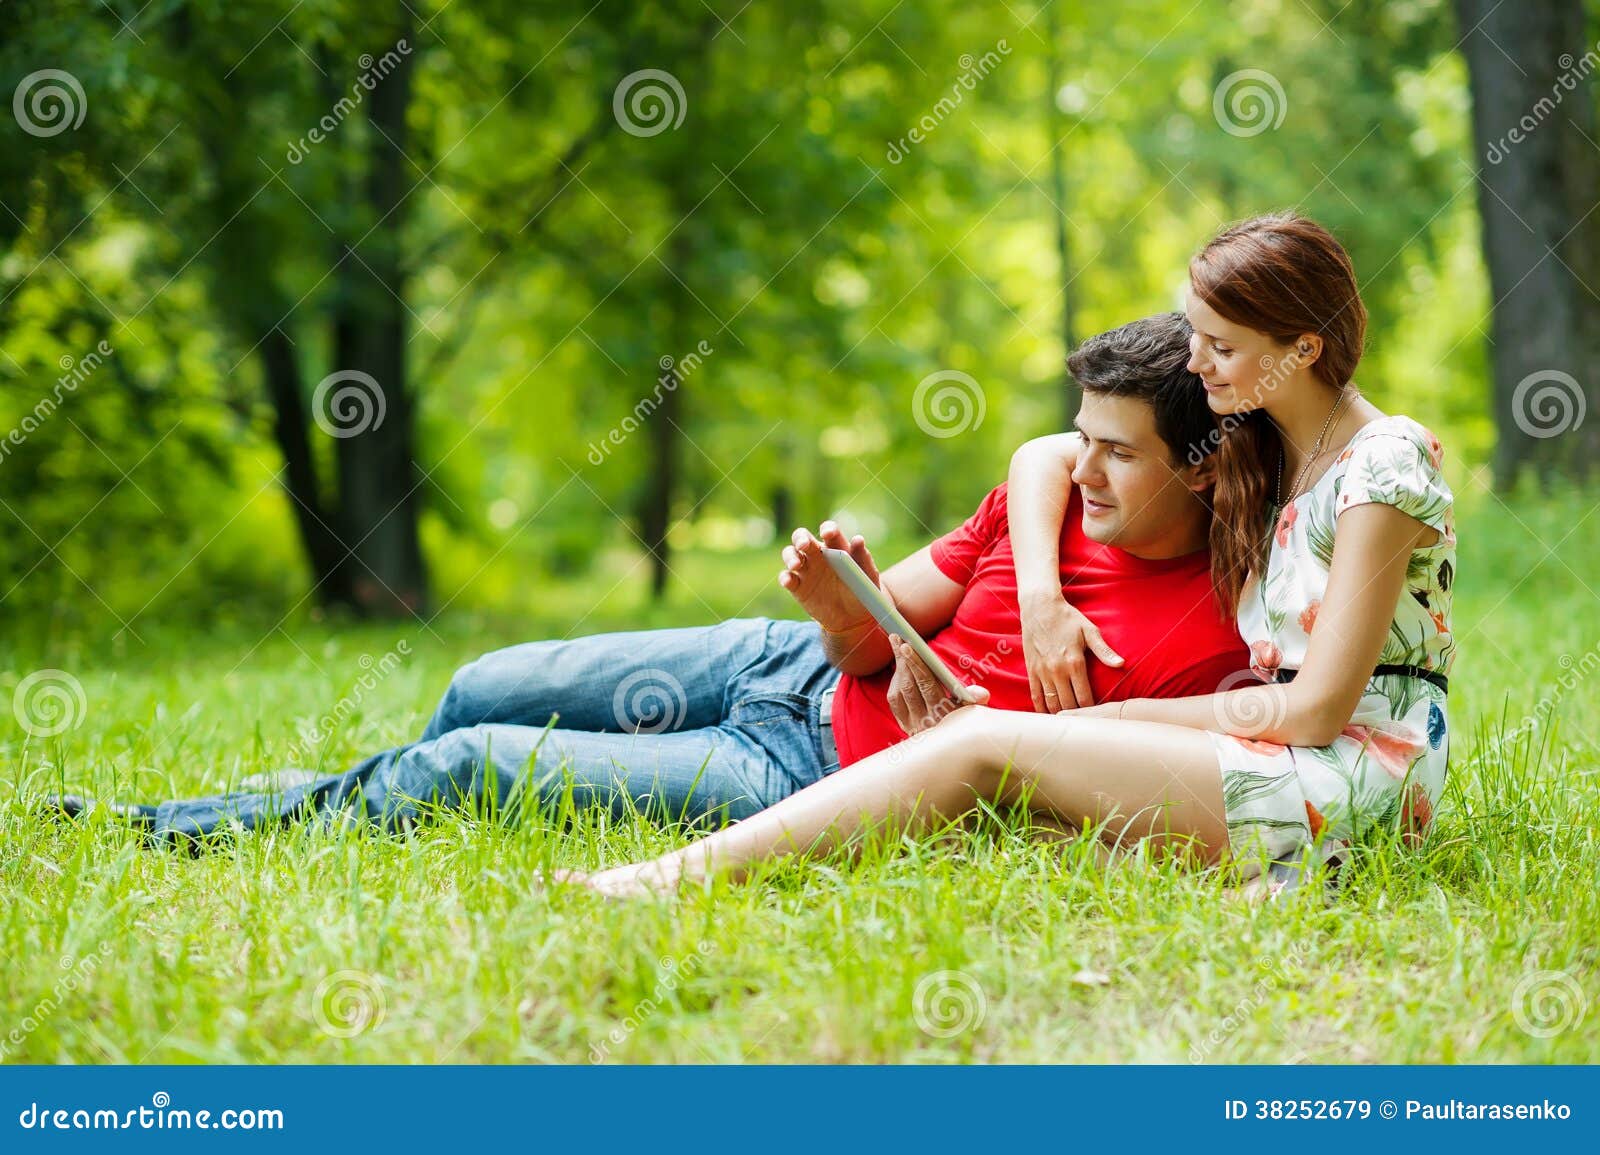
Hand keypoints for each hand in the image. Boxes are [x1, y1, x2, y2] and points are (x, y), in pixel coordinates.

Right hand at [778, 521, 881, 633]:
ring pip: (790, 554)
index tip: (828, 534)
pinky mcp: (797, 586)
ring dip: (790, 556)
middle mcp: (818, 555)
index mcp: (836, 547)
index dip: (827, 529)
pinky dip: (785, 578)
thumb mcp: (867, 576)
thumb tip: (857, 539)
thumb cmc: (861, 591)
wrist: (853, 618)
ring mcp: (806, 569)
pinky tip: (789, 581)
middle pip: (802, 537)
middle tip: (804, 545)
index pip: (829, 531)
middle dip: (800, 538)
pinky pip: (787, 578)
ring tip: (796, 565)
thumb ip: (863, 558)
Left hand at [886, 634, 989, 733]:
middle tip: (898, 637)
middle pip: (909, 686)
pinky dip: (896, 681)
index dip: (916, 665)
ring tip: (898, 644)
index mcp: (945, 715)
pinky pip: (895, 700)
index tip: (908, 646)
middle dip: (903, 660)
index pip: (928, 685)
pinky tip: (900, 666)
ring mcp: (913, 725)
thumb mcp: (974, 711)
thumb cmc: (967, 721)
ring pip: (899, 692)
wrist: (956, 747)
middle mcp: (926, 722)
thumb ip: (975, 699)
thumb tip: (982, 693)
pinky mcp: (905, 725)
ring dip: (898, 667)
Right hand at [1018, 592, 1122, 711]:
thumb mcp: (1089, 631)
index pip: (1085, 697)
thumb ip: (1104, 651)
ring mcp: (1043, 672)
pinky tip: (1047, 715)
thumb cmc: (1067, 618)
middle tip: (1085, 725)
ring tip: (1068, 723)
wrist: (1039, 608)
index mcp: (1075, 663)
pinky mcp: (1032, 670)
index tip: (1098, 716)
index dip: (1092, 711)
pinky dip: (1041, 708)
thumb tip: (1121, 664)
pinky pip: (1035, 695)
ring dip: (1059, 715)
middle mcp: (1058, 671)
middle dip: (1077, 716)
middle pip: (1068, 704)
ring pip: (1051, 703)